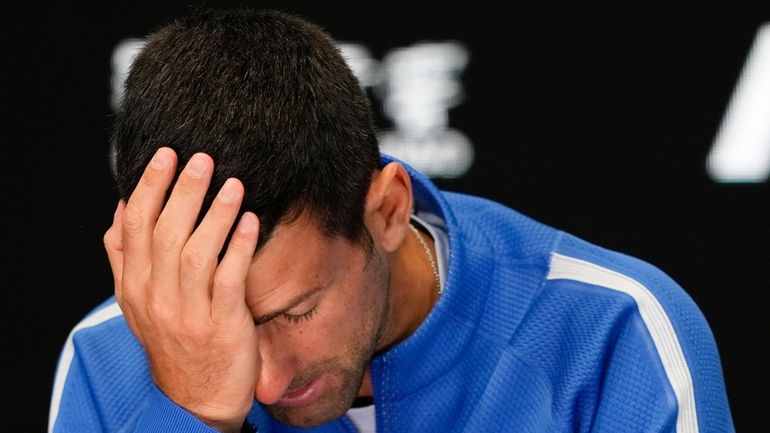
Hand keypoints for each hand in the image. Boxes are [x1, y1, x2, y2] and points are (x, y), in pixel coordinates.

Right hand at [103, 148, 259, 432]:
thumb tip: (123, 206)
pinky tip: (251, 221)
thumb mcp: (137, 302)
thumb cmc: (172, 341)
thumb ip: (127, 256)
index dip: (149, 188)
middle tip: (201, 159)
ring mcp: (188, 312)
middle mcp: (156, 297)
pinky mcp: (222, 324)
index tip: (165, 155)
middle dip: (183, 192)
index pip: (135, 227)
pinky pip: (229, 279)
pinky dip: (239, 248)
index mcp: (134, 286)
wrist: (196, 399)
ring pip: (197, 254)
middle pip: (166, 234)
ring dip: (215, 215)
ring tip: (232, 183)